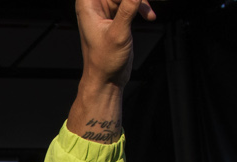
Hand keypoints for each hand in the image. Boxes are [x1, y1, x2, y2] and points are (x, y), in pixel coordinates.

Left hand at [68, 0, 154, 143]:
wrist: (107, 79)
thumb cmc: (104, 61)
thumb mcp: (118, 33)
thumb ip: (128, 9)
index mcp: (87, 5)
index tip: (136, 1)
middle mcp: (94, 5)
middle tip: (144, 7)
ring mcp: (105, 10)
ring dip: (140, 2)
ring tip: (149, 14)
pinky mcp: (115, 16)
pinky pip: (130, 2)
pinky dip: (141, 7)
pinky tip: (149, 16)